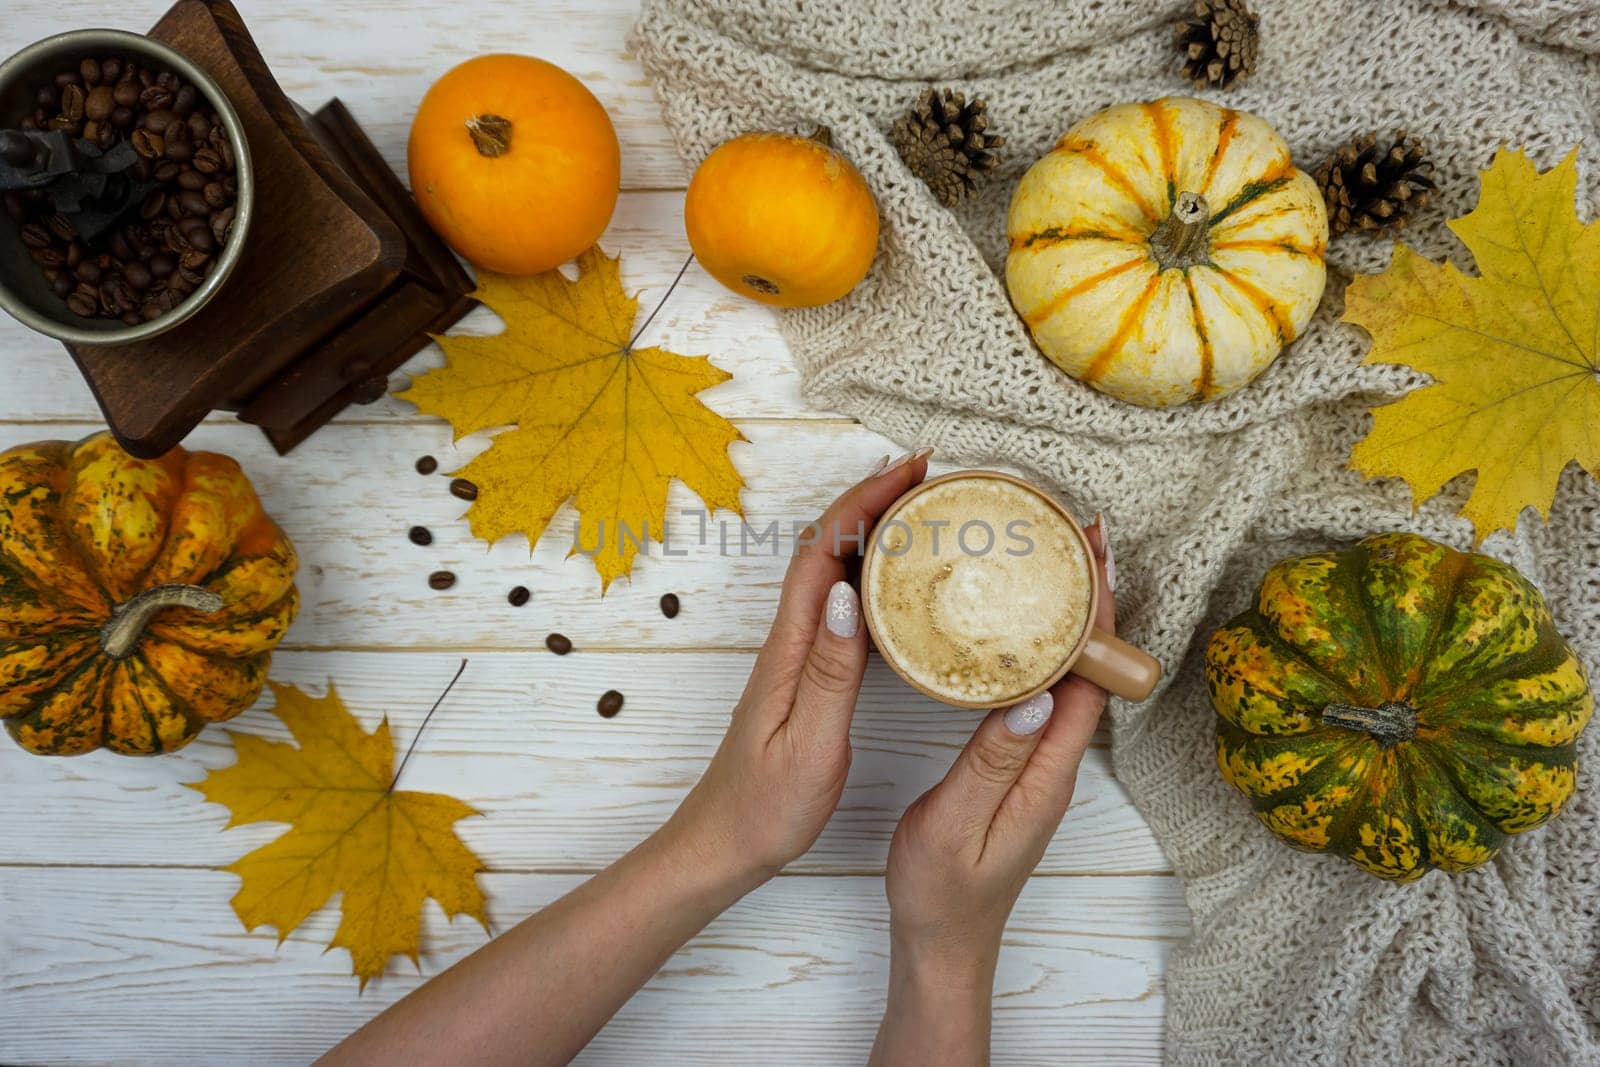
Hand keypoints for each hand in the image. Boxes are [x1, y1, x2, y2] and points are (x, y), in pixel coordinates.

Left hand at [665, 449, 932, 885]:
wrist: (723, 844)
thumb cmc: (765, 806)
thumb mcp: (808, 744)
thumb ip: (830, 672)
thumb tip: (846, 594)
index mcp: (789, 651)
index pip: (822, 553)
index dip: (862, 502)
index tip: (908, 472)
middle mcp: (788, 643)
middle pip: (827, 548)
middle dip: (872, 500)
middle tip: (928, 477)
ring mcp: (795, 656)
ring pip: (832, 572)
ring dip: (871, 532)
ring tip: (923, 511)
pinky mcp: (804, 675)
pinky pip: (839, 606)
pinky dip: (870, 576)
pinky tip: (899, 585)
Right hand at [870, 522, 1113, 1065]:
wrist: (943, 942)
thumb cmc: (942, 891)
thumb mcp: (955, 827)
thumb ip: (990, 764)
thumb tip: (1034, 698)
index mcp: (1048, 772)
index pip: (1090, 678)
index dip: (1097, 613)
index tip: (1093, 552)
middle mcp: (1055, 760)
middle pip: (1087, 663)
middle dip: (1088, 593)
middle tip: (1074, 529)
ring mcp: (1040, 761)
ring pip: (1064, 672)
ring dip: (1064, 612)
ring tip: (1047, 555)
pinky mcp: (1019, 762)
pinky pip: (1039, 689)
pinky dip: (1036, 644)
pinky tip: (1013, 622)